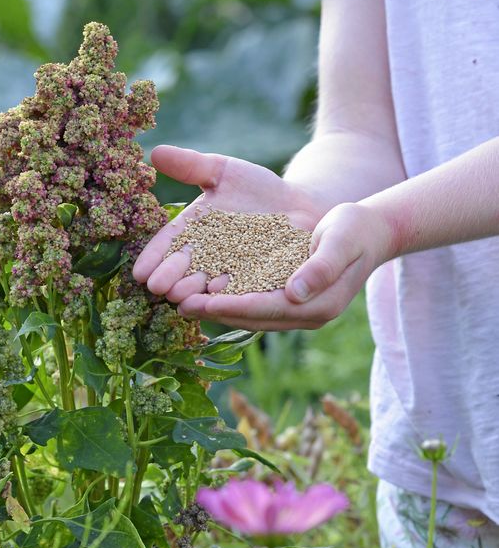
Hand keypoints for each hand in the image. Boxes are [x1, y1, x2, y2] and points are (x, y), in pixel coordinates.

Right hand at [132, 145, 327, 302]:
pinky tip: (216, 299)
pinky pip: (241, 291)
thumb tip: (154, 152)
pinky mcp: (255, 284)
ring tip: (181, 297)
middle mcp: (207, 258)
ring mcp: (230, 273)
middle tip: (157, 287)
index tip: (139, 271)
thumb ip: (190, 166)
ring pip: (208, 285)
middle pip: (184, 269)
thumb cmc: (257, 188)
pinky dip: (228, 296)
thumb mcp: (223, 172)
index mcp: (192, 233)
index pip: (167, 245)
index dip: (154, 258)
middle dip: (171, 279)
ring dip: (194, 293)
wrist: (299, 207)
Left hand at [172, 201, 394, 330]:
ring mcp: (298, 311)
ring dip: (216, 309)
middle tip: (177, 304)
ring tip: (181, 301)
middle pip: (252, 317)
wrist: (370, 231)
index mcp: (320, 304)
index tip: (201, 302)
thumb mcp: (343, 239)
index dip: (232, 306)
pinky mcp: (289, 301)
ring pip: (249, 314)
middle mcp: (306, 314)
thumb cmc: (356, 229)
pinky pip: (253, 304)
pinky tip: (203, 290)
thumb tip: (294, 292)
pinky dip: (228, 300)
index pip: (267, 309)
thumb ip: (323, 265)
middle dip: (215, 312)